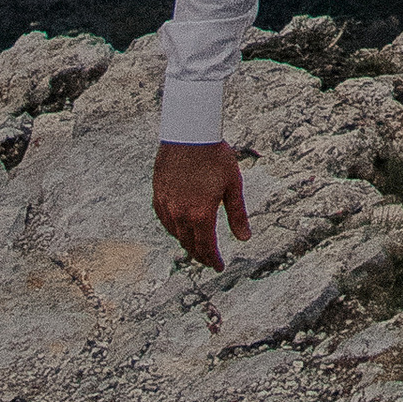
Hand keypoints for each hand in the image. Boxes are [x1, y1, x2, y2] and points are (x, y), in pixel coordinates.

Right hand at [152, 140, 251, 272]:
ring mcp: (167, 205)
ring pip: (176, 234)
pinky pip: (165, 221)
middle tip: (209, 261)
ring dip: (187, 244)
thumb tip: (244, 239)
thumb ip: (237, 214)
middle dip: (201, 256)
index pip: (206, 247)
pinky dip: (174, 230)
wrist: (189, 134)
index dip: (213, 260)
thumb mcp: (233, 185)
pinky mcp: (158, 195)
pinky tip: (180, 228)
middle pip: (189, 245)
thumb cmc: (215, 156)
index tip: (219, 267)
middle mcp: (181, 214)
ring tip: (197, 246)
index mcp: (201, 214)